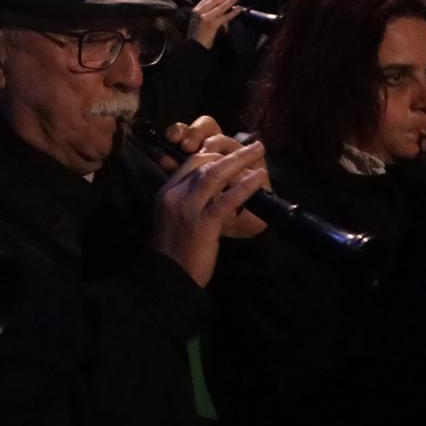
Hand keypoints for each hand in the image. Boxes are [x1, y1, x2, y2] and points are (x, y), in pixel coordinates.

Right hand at [150, 139, 269, 285]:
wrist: (167, 279)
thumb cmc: (173, 252)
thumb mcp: (172, 219)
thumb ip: (187, 201)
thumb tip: (212, 190)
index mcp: (166, 193)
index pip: (189, 163)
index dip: (213, 155)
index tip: (231, 155)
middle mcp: (175, 196)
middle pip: (203, 163)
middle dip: (230, 153)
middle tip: (252, 146)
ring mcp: (188, 209)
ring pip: (214, 174)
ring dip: (239, 159)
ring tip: (258, 151)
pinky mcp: (203, 224)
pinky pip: (227, 199)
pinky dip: (244, 186)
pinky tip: (258, 178)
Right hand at [188, 0, 242, 47]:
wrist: (194, 47)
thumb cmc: (196, 36)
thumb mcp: (196, 22)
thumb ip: (205, 13)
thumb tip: (218, 8)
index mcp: (195, 10)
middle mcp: (199, 12)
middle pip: (214, 0)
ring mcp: (206, 17)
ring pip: (220, 6)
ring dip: (230, 1)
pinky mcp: (212, 23)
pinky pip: (225, 16)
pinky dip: (233, 12)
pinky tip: (238, 9)